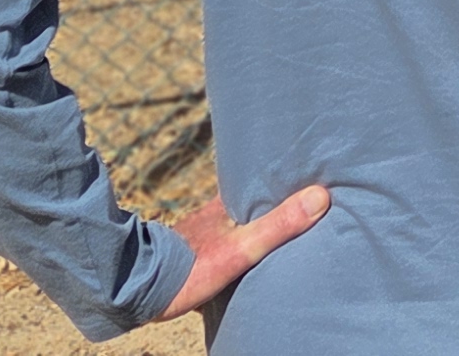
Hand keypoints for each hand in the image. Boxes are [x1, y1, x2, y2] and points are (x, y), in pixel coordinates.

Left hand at [153, 183, 329, 321]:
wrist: (138, 290)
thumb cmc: (191, 269)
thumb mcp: (242, 249)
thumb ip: (278, 226)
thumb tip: (319, 196)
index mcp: (224, 206)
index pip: (254, 180)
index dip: (275, 174)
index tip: (298, 167)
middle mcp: (211, 215)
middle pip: (244, 203)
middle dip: (264, 201)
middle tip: (292, 199)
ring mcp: (198, 235)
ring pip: (229, 224)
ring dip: (246, 225)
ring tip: (270, 230)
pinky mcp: (188, 255)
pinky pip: (217, 243)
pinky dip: (230, 244)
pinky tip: (237, 257)